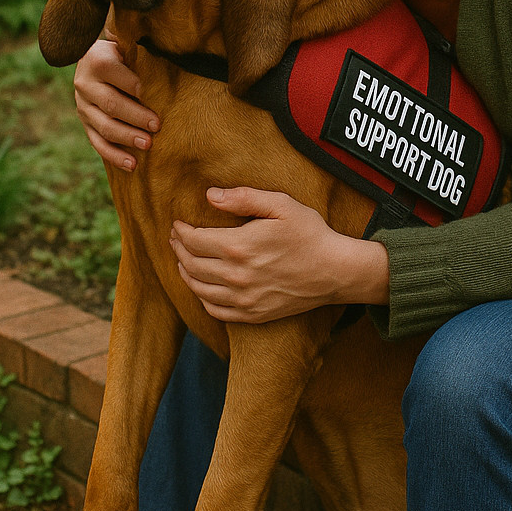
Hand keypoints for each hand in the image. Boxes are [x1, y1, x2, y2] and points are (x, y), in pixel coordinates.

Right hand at [74, 37, 159, 171]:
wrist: (93, 62)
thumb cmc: (123, 54)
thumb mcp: (127, 47)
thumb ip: (141, 53)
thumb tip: (173, 60)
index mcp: (96, 60)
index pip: (113, 72)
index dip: (133, 84)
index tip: (151, 93)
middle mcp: (85, 84)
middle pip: (111, 104)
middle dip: (135, 116)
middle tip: (157, 126)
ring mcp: (83, 106)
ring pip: (104, 126)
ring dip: (127, 137)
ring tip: (147, 145)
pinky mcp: (85, 124)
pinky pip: (98, 143)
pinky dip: (114, 156)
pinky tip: (132, 164)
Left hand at [171, 187, 388, 323]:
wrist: (335, 271)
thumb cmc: (310, 234)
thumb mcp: (282, 205)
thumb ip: (244, 197)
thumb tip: (210, 195)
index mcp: (239, 246)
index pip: (194, 240)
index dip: (180, 231)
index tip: (177, 224)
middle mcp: (236, 276)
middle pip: (192, 264)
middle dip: (179, 249)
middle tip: (176, 239)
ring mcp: (243, 299)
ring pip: (199, 289)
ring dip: (185, 274)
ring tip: (183, 261)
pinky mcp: (253, 314)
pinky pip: (215, 310)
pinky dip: (202, 299)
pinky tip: (202, 288)